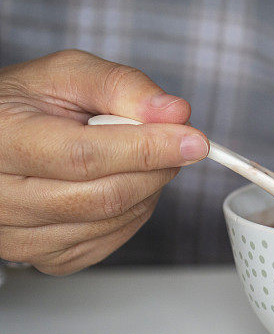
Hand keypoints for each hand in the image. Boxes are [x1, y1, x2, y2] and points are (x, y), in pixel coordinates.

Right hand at [0, 50, 208, 274]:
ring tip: (137, 158)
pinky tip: (122, 184)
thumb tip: (174, 113)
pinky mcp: (48, 258)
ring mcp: (22, 236)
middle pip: (106, 196)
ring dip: (148, 189)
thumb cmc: (26, 106)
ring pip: (114, 221)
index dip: (148, 149)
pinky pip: (111, 240)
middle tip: (173, 143)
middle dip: (156, 168)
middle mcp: (3, 196)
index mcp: (2, 139)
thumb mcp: (66, 75)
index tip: (193, 141)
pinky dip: (134, 211)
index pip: (86, 156)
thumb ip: (121, 86)